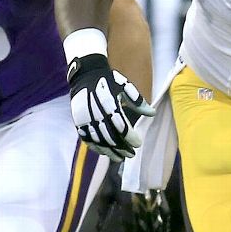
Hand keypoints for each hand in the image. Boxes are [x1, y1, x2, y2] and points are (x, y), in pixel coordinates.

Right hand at [65, 29, 153, 160]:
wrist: (85, 74)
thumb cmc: (109, 80)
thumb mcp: (125, 86)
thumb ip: (138, 101)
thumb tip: (152, 114)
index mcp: (109, 102)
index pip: (121, 125)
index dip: (130, 137)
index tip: (138, 143)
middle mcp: (96, 111)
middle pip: (110, 136)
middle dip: (122, 147)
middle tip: (131, 154)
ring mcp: (85, 117)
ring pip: (98, 140)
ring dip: (109, 151)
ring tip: (120, 157)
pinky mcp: (78, 120)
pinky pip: (86, 138)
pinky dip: (95, 147)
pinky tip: (104, 152)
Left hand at [93, 165, 173, 231]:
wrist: (132, 152)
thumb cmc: (115, 172)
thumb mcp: (105, 190)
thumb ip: (104, 211)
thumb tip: (100, 229)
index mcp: (127, 201)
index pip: (129, 226)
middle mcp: (142, 202)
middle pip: (146, 226)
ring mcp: (153, 197)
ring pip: (158, 220)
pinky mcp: (160, 193)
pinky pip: (166, 210)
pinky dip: (166, 223)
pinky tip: (165, 231)